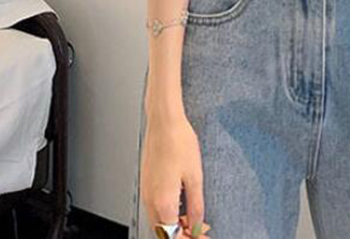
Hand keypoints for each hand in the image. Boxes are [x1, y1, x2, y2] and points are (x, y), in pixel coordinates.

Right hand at [141, 108, 211, 237]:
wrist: (164, 121)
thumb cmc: (179, 141)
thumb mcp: (195, 176)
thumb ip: (196, 205)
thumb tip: (197, 224)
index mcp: (163, 202)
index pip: (173, 236)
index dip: (190, 238)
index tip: (203, 236)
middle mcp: (150, 200)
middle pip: (162, 233)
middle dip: (181, 235)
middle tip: (199, 231)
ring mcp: (146, 191)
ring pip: (157, 222)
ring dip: (173, 226)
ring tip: (192, 220)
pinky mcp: (146, 182)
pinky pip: (154, 208)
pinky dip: (167, 214)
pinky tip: (180, 207)